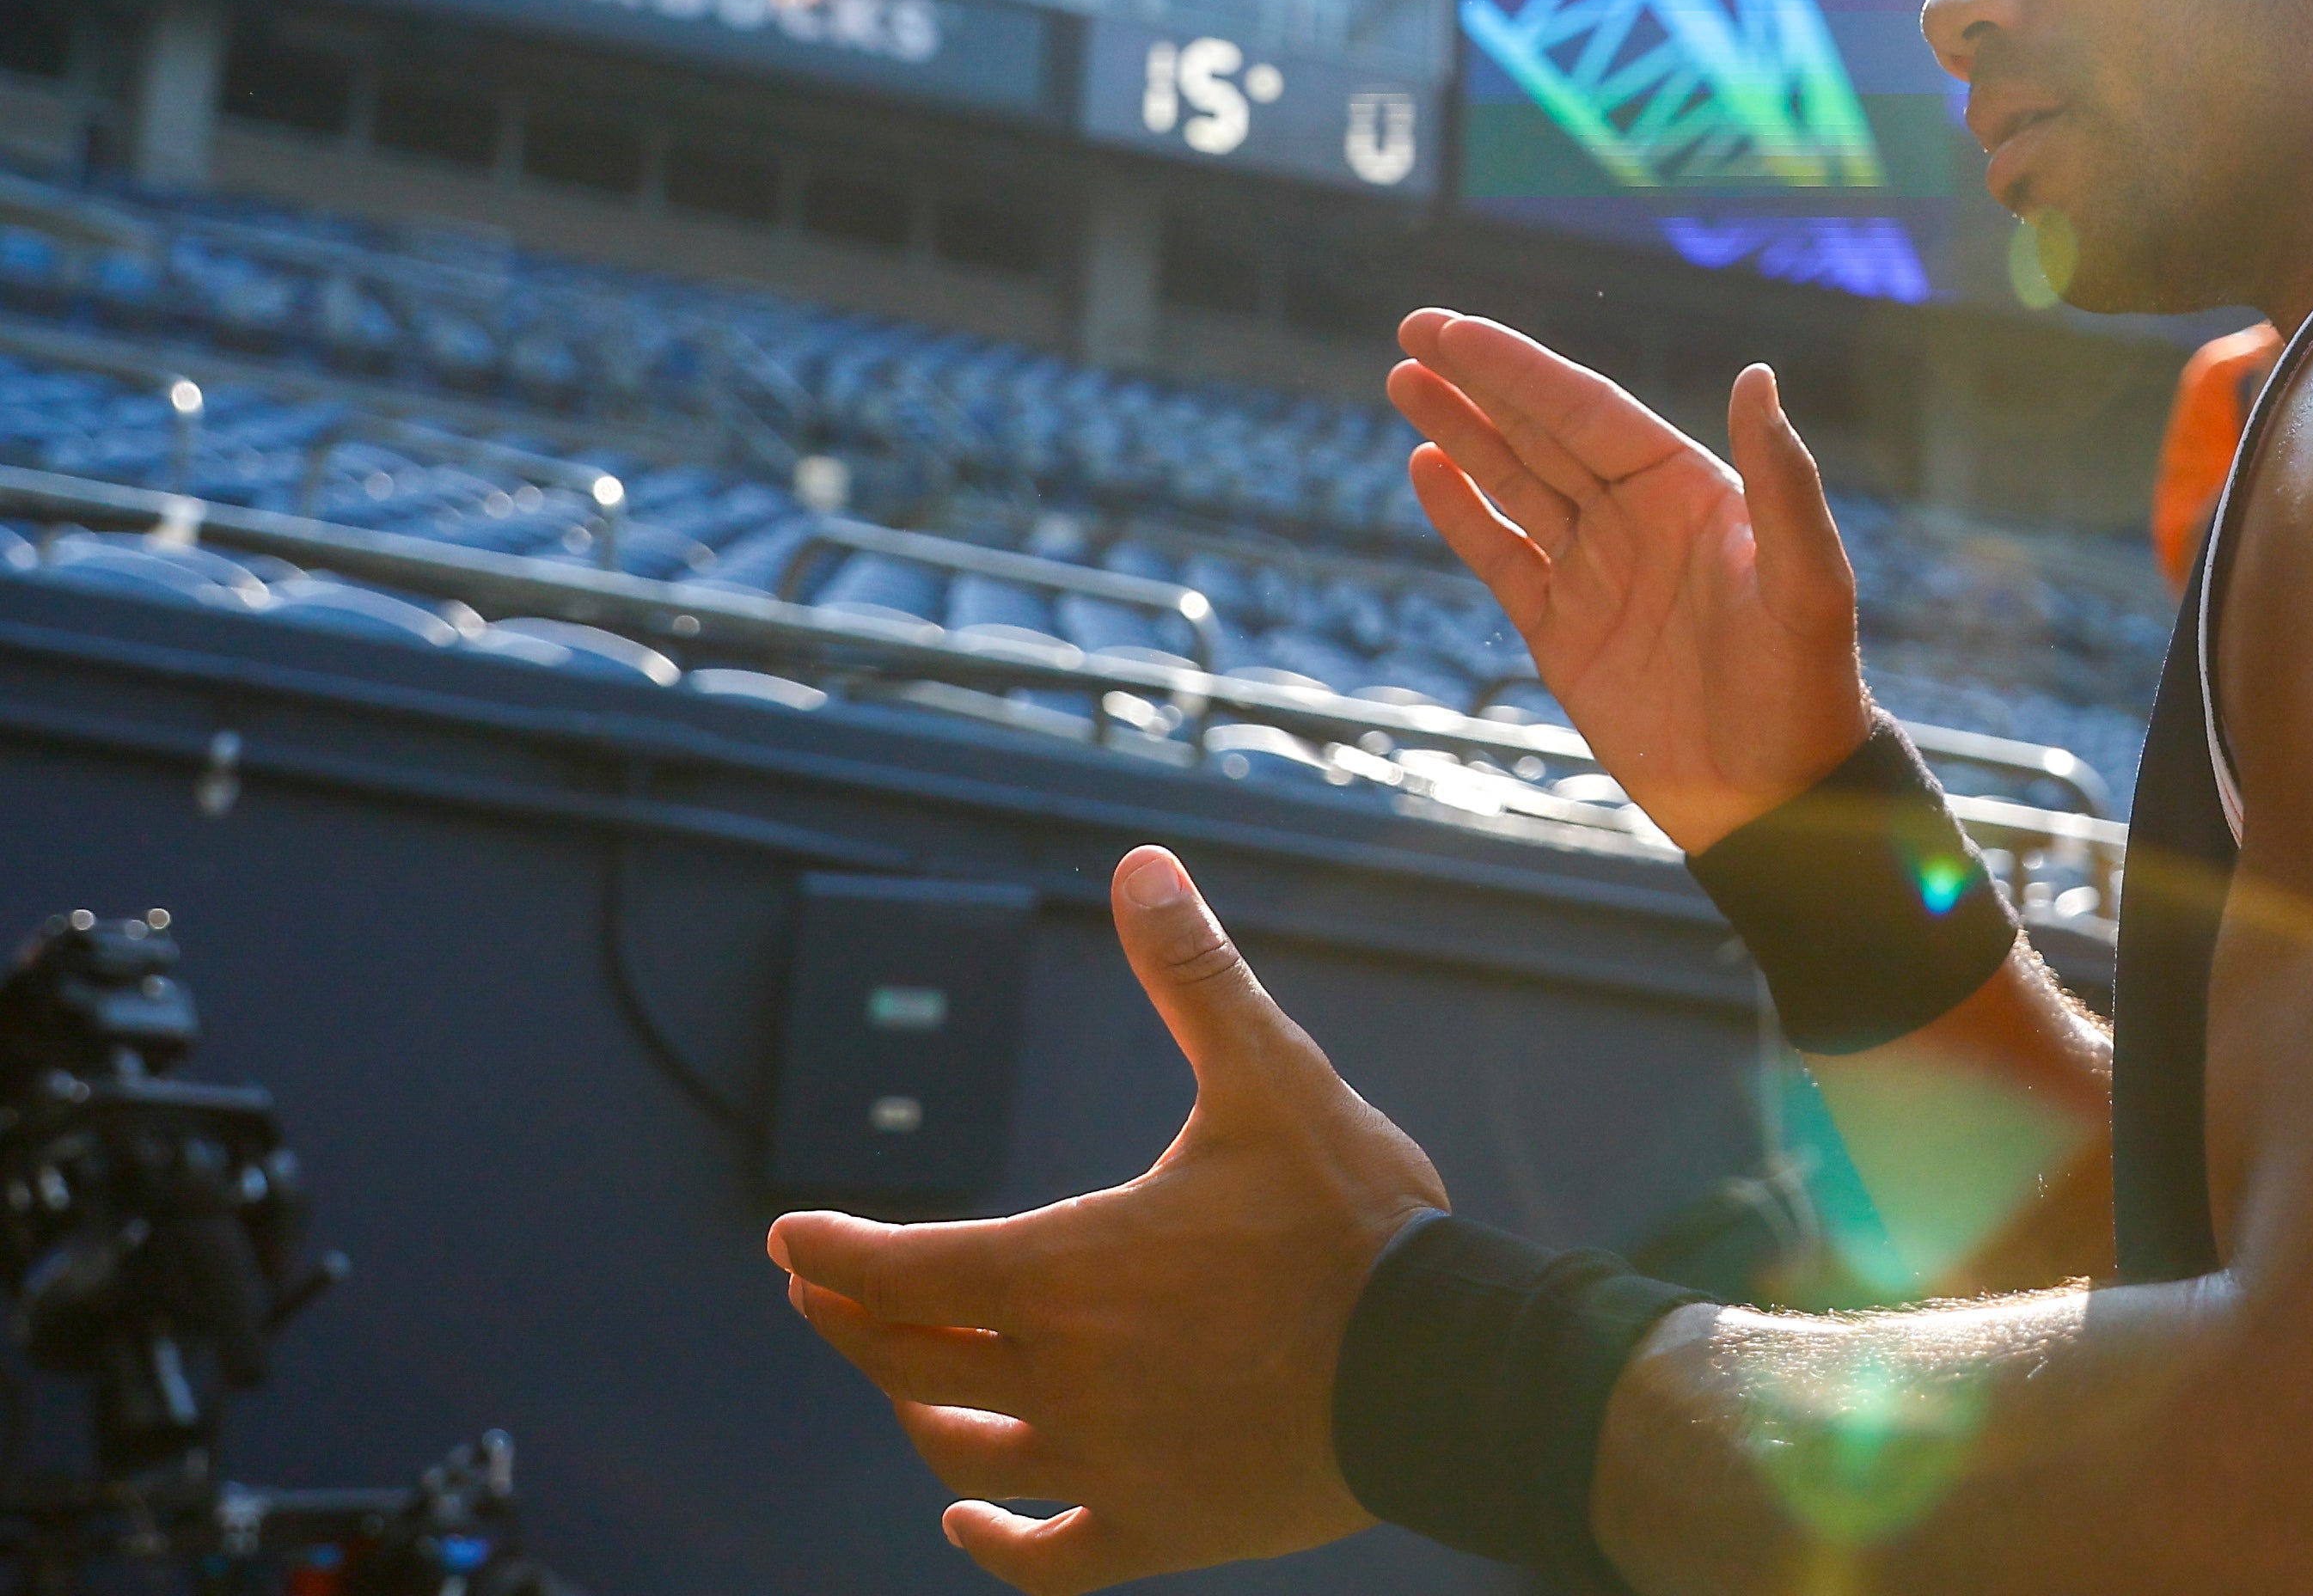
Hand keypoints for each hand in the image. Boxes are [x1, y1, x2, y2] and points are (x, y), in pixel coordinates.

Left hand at [770, 848, 1443, 1595]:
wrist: (1443, 1365)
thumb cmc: (1354, 1217)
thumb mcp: (1273, 1074)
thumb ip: (1194, 973)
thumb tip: (1141, 864)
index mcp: (1069, 1268)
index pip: (903, 1266)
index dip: (833, 1252)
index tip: (790, 1241)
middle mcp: (1065, 1373)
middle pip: (911, 1356)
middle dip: (855, 1317)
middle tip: (822, 1291)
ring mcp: (1107, 1461)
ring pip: (965, 1447)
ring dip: (916, 1409)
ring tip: (902, 1377)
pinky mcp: (1160, 1525)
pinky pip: (1045, 1552)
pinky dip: (994, 1537)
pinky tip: (971, 1514)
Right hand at [1389, 309, 1869, 850]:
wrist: (1775, 802)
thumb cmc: (1804, 687)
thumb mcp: (1806, 581)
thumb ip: (1782, 481)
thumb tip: (1757, 375)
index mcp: (1689, 490)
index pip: (1589, 411)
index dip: (1520, 369)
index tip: (1456, 329)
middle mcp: (1637, 519)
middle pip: (1541, 433)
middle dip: (1478, 382)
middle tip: (1414, 329)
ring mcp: (1596, 573)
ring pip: (1512, 484)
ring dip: (1460, 432)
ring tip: (1404, 381)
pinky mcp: (1563, 634)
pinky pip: (1502, 559)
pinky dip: (1461, 515)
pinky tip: (1424, 468)